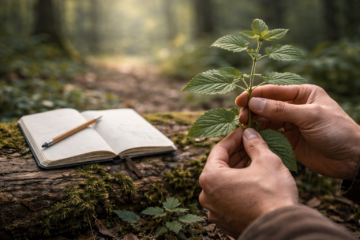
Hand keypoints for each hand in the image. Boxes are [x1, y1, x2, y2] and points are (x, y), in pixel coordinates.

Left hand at [199, 128, 297, 237]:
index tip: (244, 132)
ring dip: (236, 171)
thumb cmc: (273, 195)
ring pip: (223, 183)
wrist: (282, 230)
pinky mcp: (224, 221)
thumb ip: (254, 143)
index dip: (233, 138)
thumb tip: (249, 133)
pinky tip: (252, 181)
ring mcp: (214, 211)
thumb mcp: (266, 161)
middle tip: (249, 145)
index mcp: (211, 177)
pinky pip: (227, 198)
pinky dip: (237, 187)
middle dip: (235, 154)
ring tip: (253, 161)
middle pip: (219, 167)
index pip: (219, 150)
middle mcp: (207, 195)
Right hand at [236, 85, 359, 179]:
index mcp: (302, 94)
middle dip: (253, 110)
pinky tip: (252, 137)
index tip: (240, 100)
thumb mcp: (309, 116)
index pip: (274, 91)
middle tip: (242, 117)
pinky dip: (261, 135)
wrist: (351, 159)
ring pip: (266, 120)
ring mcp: (290, 124)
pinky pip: (270, 135)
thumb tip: (254, 102)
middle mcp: (294, 107)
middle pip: (267, 105)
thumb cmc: (336, 131)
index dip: (255, 95)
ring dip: (255, 123)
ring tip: (244, 127)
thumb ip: (280, 109)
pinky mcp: (288, 140)